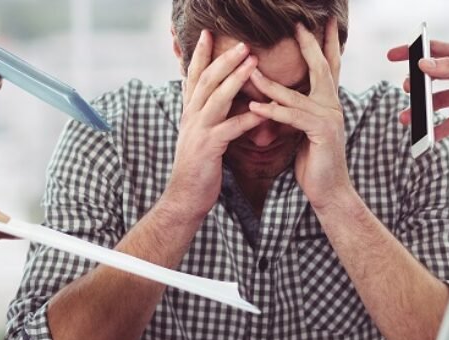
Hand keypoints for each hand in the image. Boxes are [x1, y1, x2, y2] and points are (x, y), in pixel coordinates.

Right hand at [163, 30, 265, 216]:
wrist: (184, 197)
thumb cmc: (198, 167)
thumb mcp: (199, 135)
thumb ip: (208, 116)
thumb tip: (219, 100)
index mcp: (189, 112)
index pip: (194, 76)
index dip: (200, 55)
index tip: (208, 34)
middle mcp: (191, 117)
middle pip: (206, 80)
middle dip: (224, 59)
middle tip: (242, 43)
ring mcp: (198, 131)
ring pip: (216, 98)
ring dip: (235, 78)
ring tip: (252, 62)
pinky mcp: (208, 148)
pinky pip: (231, 128)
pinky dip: (248, 118)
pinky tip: (264, 111)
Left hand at [248, 20, 351, 209]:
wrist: (329, 191)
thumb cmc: (314, 162)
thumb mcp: (303, 130)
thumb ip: (295, 111)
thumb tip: (277, 97)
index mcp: (329, 103)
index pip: (328, 66)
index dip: (325, 43)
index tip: (321, 22)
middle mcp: (333, 106)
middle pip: (321, 68)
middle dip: (309, 44)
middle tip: (298, 24)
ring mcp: (329, 118)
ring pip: (296, 94)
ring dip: (270, 83)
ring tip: (249, 70)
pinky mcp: (321, 133)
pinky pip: (292, 117)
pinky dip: (272, 111)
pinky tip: (254, 106)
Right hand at [386, 41, 448, 138]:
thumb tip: (423, 65)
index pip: (432, 52)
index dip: (411, 53)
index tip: (392, 56)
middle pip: (431, 79)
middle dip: (416, 85)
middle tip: (407, 89)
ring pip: (438, 103)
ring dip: (422, 110)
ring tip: (407, 118)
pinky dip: (439, 130)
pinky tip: (427, 136)